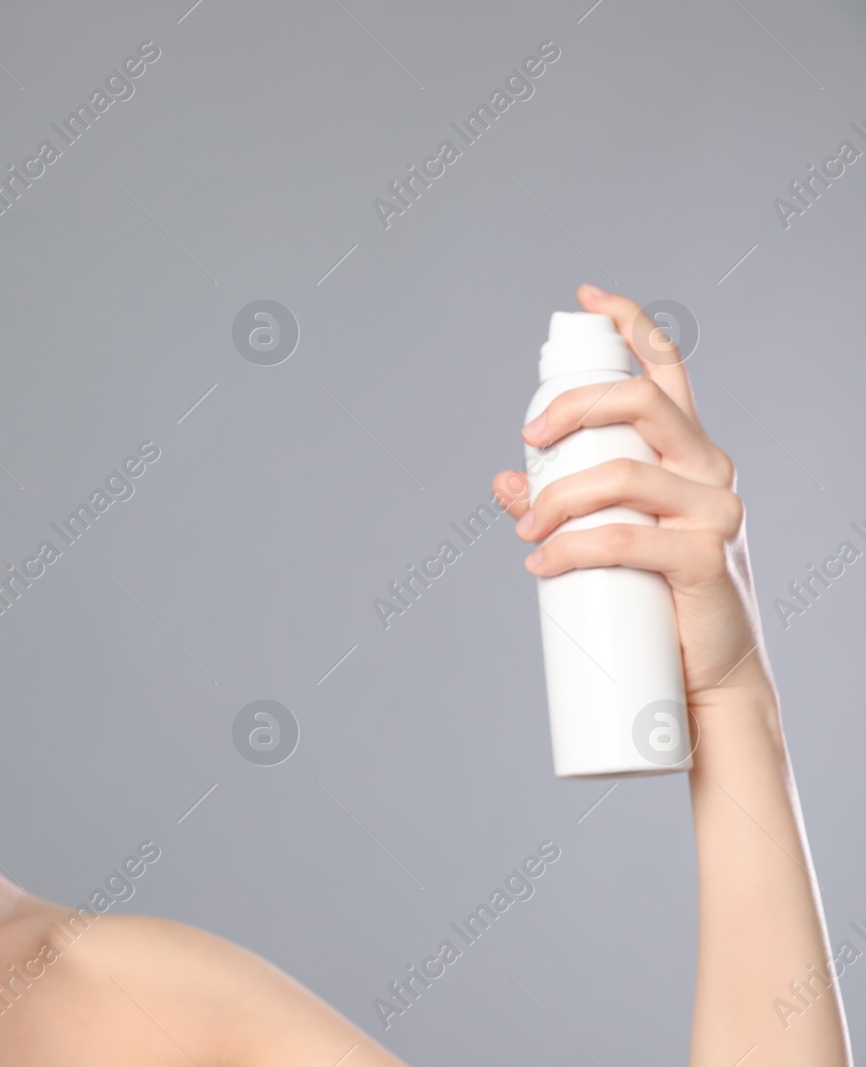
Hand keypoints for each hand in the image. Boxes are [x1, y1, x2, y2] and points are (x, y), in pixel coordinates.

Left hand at [492, 284, 773, 724]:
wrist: (705, 676)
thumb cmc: (655, 597)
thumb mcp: (605, 534)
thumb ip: (559, 501)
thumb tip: (503, 480)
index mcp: (687, 451)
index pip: (666, 371)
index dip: (632, 325)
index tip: (590, 298)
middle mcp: (708, 468)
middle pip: (639, 403)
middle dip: (571, 409)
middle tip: (528, 442)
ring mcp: (714, 510)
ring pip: (620, 474)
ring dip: (556, 499)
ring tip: (528, 533)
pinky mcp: (706, 557)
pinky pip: (624, 538)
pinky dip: (570, 549)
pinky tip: (540, 563)